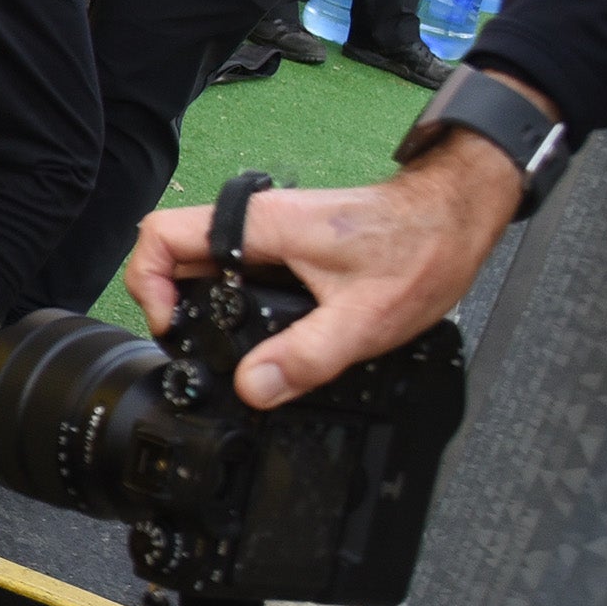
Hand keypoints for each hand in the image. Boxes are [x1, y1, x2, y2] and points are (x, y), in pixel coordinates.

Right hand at [122, 108, 540, 407]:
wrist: (457, 217)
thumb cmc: (420, 250)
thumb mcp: (365, 317)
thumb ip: (306, 355)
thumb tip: (252, 388)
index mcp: (262, 228)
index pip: (162, 235)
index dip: (149, 283)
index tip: (173, 326)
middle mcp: (258, 223)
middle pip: (175, 252)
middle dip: (173, 302)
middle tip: (197, 347)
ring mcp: (271, 232)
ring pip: (204, 262)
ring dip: (202, 303)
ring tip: (225, 346)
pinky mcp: (287, 244)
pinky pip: (236, 268)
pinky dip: (231, 301)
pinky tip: (260, 333)